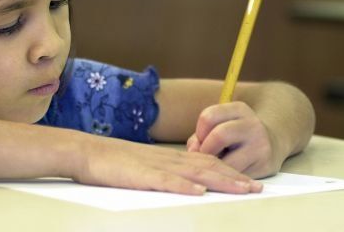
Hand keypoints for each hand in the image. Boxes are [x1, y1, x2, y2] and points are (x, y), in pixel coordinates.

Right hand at [72, 134, 262, 194]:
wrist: (86, 151)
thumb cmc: (112, 163)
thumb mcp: (144, 167)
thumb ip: (164, 173)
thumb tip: (186, 184)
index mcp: (168, 158)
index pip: (206, 163)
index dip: (229, 171)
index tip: (249, 182)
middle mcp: (167, 159)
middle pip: (208, 167)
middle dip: (234, 177)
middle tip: (257, 188)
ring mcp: (155, 166)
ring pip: (194, 173)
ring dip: (220, 180)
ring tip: (241, 189)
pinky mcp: (140, 175)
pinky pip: (166, 181)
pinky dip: (184, 185)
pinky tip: (199, 191)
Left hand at [186, 101, 281, 178]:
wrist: (273, 143)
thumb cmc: (236, 136)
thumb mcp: (221, 125)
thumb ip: (201, 136)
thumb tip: (192, 151)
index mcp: (238, 109)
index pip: (209, 116)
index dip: (199, 132)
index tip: (201, 141)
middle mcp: (252, 124)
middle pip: (219, 135)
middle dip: (206, 150)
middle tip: (205, 157)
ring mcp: (260, 145)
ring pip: (228, 161)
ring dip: (216, 167)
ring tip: (215, 166)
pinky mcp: (265, 164)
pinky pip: (237, 175)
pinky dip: (226, 177)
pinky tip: (225, 174)